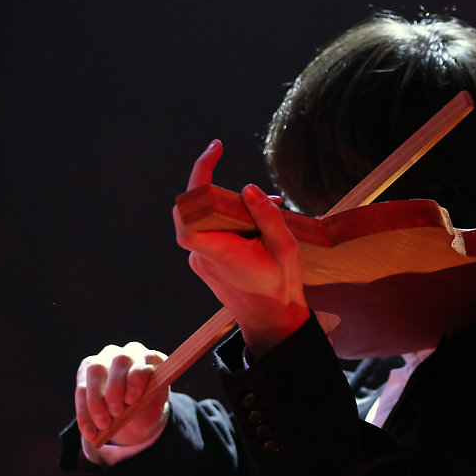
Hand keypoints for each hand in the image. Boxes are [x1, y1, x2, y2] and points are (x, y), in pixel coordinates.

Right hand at [75, 342, 167, 446]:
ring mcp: (106, 358)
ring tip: (103, 425)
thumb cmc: (148, 407)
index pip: (144, 359)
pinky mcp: (86, 371)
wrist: (135, 416)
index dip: (136, 378)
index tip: (132, 399)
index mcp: (151, 358)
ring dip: (96, 400)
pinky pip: (81, 388)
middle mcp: (129, 352)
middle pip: (119, 361)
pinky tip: (89, 431)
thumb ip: (150, 400)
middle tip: (116, 413)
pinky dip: (84, 413)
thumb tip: (136, 403)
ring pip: (95, 370)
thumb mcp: (155, 407)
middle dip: (115, 389)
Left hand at [174, 140, 309, 358]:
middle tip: (255, 190)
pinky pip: (209, 233)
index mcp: (221, 253)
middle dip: (218, 188)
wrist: (272, 323)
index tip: (215, 153)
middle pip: (193, 209)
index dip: (196, 179)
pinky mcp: (204, 264)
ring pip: (204, 220)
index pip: (189, 215)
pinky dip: (229, 221)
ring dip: (230, 207)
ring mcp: (200, 262)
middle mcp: (202, 257)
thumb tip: (248, 189)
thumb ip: (268, 217)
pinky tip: (259, 226)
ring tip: (271, 208)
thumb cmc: (281, 287)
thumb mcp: (286, 249)